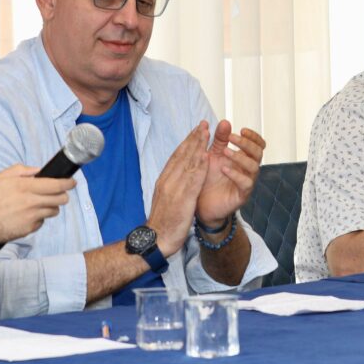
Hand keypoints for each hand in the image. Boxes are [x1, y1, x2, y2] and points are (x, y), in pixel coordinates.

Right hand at [0, 164, 73, 244]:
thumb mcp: (2, 177)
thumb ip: (22, 171)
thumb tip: (39, 171)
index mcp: (25, 187)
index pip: (56, 185)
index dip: (68, 183)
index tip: (72, 182)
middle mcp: (30, 202)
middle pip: (60, 199)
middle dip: (62, 195)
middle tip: (58, 193)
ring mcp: (31, 217)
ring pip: (53, 211)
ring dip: (51, 206)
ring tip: (38, 203)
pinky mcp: (28, 229)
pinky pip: (41, 222)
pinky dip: (38, 218)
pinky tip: (26, 214)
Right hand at [147, 123, 209, 255]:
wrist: (156, 239)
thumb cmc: (163, 221)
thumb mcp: (165, 198)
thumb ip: (172, 184)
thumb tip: (179, 174)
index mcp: (164, 180)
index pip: (176, 156)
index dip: (187, 142)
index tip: (196, 131)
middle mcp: (168, 180)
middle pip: (182, 155)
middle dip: (194, 138)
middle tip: (203, 124)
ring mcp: (174, 188)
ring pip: (187, 163)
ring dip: (198, 146)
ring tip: (207, 133)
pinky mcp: (182, 198)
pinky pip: (192, 180)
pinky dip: (199, 166)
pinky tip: (206, 156)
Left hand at [196, 121, 266, 227]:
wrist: (200, 202)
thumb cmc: (209, 178)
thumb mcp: (213, 155)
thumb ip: (219, 140)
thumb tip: (225, 121)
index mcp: (244, 158)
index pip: (258, 144)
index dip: (253, 136)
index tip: (241, 129)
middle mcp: (248, 170)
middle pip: (258, 153)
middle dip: (246, 143)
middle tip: (232, 138)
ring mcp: (247, 182)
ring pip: (254, 167)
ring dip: (240, 157)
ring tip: (225, 152)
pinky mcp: (242, 195)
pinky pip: (246, 183)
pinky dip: (236, 174)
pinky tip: (224, 168)